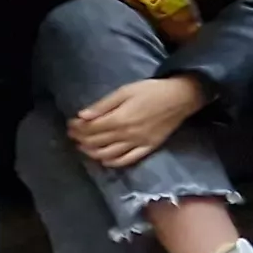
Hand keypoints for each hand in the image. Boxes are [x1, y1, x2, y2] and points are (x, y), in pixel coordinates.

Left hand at [69, 76, 203, 170]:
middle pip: (96, 142)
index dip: (77, 127)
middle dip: (81, 139)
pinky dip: (112, 162)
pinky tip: (104, 159)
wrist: (181, 97)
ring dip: (92, 152)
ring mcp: (137, 143)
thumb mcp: (125, 91)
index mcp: (119, 119)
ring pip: (107, 154)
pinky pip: (127, 160)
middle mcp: (126, 135)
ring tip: (84, 146)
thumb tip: (82, 116)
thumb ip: (103, 105)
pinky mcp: (148, 148)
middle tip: (74, 135)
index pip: (90, 128)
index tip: (71, 124)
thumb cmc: (152, 91)